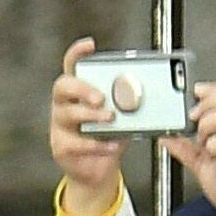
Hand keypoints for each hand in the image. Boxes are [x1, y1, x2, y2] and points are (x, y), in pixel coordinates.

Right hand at [47, 36, 126, 214]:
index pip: (72, 66)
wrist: (98, 169)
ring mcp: (60, 125)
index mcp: (79, 91)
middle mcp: (64, 105)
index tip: (89, 45)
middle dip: (83, 89)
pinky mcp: (61, 146)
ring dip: (91, 115)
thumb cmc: (110, 136)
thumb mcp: (123, 115)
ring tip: (110, 119)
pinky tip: (111, 144)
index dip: (77, 54)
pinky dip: (97, 144)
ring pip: (67, 114)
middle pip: (63, 86)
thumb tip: (155, 92)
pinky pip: (76, 143)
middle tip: (101, 98)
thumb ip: (130, 102)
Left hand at [172, 81, 215, 215]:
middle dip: (207, 104)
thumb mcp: (201, 161)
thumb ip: (185, 147)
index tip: (196, 90)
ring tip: (203, 139)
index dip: (214, 89)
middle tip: (193, 117)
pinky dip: (212, 145)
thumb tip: (166, 136)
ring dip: (208, 125)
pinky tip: (212, 153)